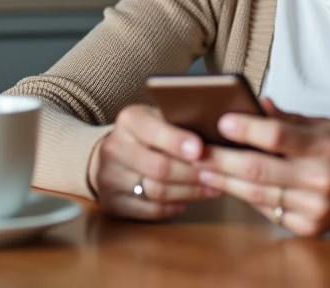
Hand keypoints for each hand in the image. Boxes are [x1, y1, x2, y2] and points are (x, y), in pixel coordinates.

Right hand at [91, 105, 221, 219]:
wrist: (115, 153)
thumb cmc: (150, 134)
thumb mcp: (161, 118)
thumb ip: (182, 124)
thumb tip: (220, 134)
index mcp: (130, 120)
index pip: (155, 132)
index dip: (178, 142)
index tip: (200, 150)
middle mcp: (114, 148)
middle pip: (160, 167)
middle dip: (193, 173)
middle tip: (219, 175)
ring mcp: (109, 177)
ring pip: (157, 191)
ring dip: (189, 192)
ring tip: (212, 188)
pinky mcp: (111, 203)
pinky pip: (149, 210)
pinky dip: (173, 207)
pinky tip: (187, 201)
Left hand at [196, 98, 329, 236]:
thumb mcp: (326, 125)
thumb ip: (288, 119)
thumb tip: (254, 103)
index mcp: (326, 146)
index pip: (278, 136)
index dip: (246, 130)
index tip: (221, 121)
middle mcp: (321, 179)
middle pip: (260, 169)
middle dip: (222, 159)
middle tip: (195, 150)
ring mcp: (316, 208)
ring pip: (259, 194)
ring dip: (226, 182)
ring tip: (203, 168)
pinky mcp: (311, 228)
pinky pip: (270, 212)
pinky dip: (248, 198)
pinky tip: (229, 186)